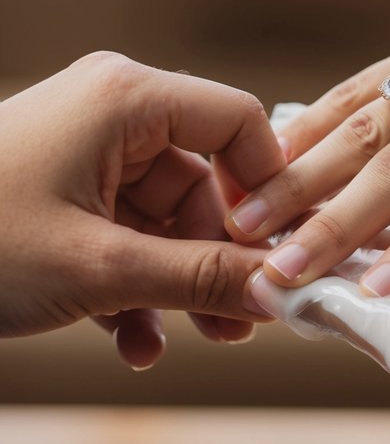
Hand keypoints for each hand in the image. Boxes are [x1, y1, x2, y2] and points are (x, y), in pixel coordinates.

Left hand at [0, 52, 283, 368]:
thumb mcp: (100, 269)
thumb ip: (199, 278)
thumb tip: (279, 292)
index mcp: (126, 99)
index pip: (237, 121)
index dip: (269, 188)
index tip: (280, 253)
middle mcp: (110, 113)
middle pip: (202, 178)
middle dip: (221, 255)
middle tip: (245, 319)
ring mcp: (80, 151)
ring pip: (161, 216)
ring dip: (178, 282)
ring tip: (199, 341)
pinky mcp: (56, 190)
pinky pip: (119, 232)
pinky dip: (131, 285)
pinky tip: (131, 344)